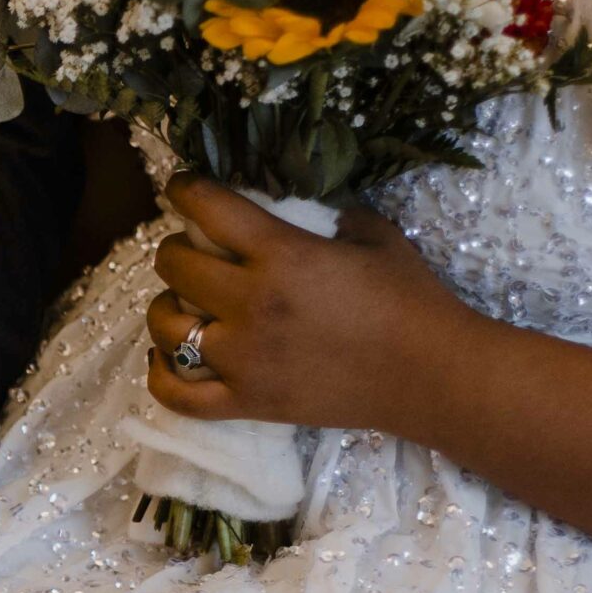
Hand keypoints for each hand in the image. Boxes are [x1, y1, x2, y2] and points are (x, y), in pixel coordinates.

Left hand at [144, 174, 484, 431]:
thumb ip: (323, 212)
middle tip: (191, 250)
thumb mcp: (371, 234)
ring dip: (164, 308)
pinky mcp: (247, 403)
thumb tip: (288, 203)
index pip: (208, 209)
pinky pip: (177, 395)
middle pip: (175, 266)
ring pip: (165, 328)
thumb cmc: (409, 299)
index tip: (181, 188)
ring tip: (181, 303)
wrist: (431, 375)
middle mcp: (252, 305)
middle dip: (175, 249)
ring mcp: (244, 360)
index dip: (184, 190)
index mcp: (282, 255)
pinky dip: (161, 374)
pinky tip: (167, 356)